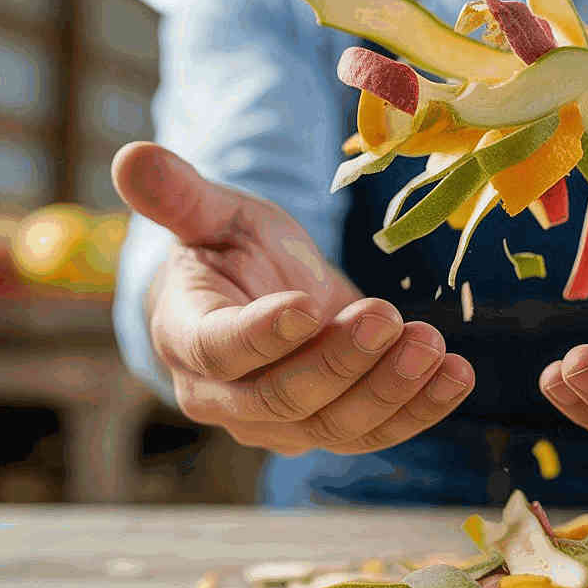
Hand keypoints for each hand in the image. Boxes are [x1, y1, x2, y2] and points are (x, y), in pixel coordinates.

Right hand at [112, 142, 473, 455]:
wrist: (263, 295)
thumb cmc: (233, 251)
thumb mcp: (214, 215)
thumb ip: (180, 196)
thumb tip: (130, 155)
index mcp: (191, 337)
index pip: (221, 349)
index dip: (262, 335)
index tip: (307, 305)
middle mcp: (230, 396)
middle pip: (285, 397)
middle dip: (342, 362)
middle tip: (388, 317)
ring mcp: (284, 422)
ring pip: (337, 425)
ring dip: (391, 389)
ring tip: (434, 345)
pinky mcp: (333, 427)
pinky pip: (376, 432)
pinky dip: (420, 409)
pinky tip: (457, 376)